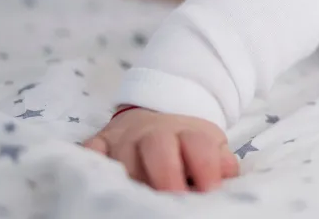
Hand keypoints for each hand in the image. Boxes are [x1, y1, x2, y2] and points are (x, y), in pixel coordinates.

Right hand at [81, 107, 239, 190]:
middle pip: (158, 147)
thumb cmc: (185, 141)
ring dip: (131, 180)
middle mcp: (153, 132)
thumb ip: (221, 161)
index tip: (210, 190)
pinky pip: (90, 153)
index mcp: (187, 132)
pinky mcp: (98, 143)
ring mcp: (123, 137)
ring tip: (140, 203)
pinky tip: (101, 184)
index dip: (206, 167)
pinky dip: (93, 166)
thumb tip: (228, 178)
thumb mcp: (210, 144)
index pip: (198, 145)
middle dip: (166, 175)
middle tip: (174, 199)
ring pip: (123, 157)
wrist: (153, 115)